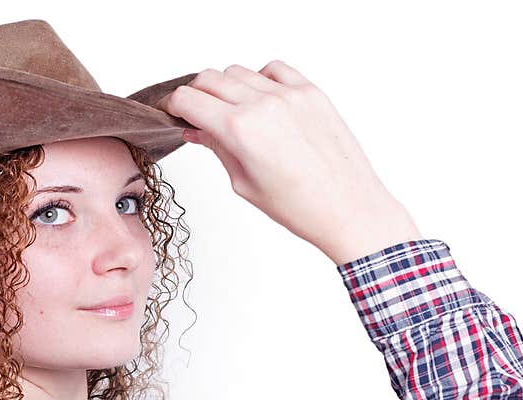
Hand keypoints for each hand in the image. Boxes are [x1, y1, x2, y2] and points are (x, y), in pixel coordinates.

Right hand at [155, 61, 422, 264]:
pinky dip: (260, 79)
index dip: (174, 107)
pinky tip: (261, 102)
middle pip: (209, 79)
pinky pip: (274, 69)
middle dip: (196, 96)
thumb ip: (218, 149)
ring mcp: (290, 94)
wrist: (348, 208)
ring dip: (226, 88)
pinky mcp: (311, 92)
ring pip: (239, 71)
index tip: (173, 114)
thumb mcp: (244, 184)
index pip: (189, 99)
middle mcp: (264, 104)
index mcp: (240, 130)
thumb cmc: (301, 207)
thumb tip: (197, 131)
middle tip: (197, 117)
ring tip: (232, 114)